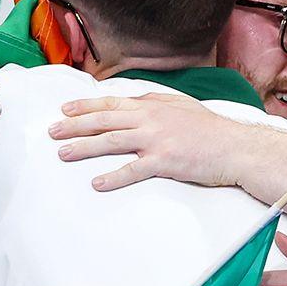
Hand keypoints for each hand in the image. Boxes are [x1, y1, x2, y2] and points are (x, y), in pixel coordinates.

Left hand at [50, 91, 241, 190]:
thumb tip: (132, 102)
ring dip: (84, 147)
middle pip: (103, 120)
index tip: (64, 110)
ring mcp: (156, 139)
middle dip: (74, 125)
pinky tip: (97, 183)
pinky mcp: (164, 161)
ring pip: (111, 141)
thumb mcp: (179, 106)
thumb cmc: (209, 128)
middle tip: (52, 131)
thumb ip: (153, 104)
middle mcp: (149, 119)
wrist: (234, 146)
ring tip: (63, 153)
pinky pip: (133, 170)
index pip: (110, 102)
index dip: (85, 106)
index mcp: (151, 105)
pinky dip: (113, 177)